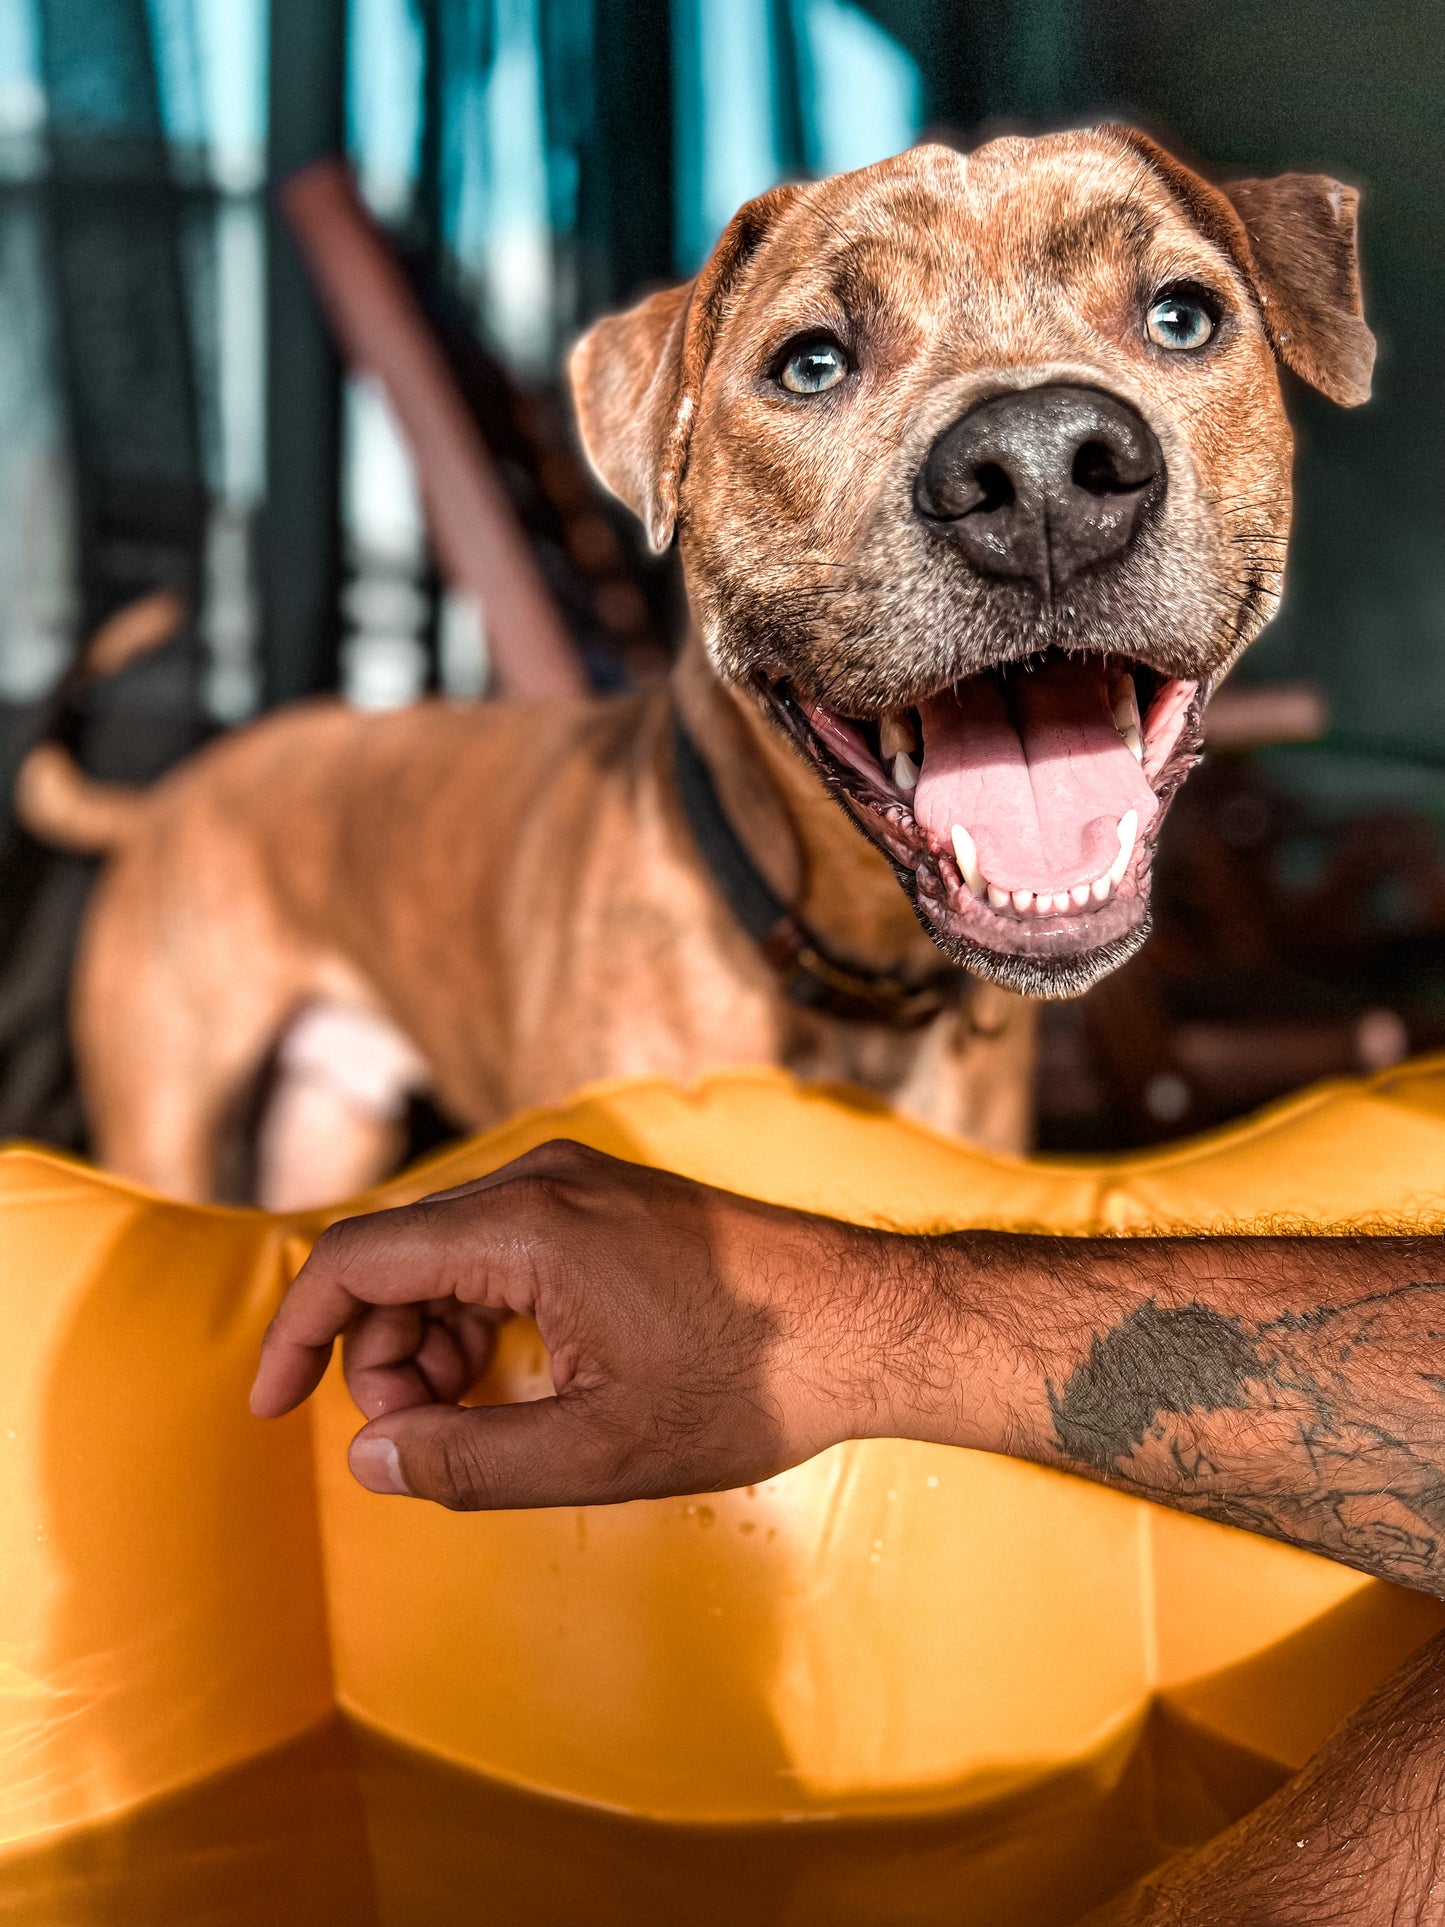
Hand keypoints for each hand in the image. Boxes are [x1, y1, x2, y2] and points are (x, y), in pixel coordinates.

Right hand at [249, 1141, 977, 1508]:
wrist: (870, 1325)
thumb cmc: (753, 1381)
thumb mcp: (602, 1450)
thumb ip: (470, 1462)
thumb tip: (372, 1460)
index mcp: (529, 1224)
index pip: (358, 1258)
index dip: (297, 1334)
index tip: (271, 1406)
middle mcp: (544, 1179)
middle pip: (401, 1258)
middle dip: (380, 1354)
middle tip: (423, 1439)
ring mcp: (580, 1182)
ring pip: (448, 1254)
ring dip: (432, 1340)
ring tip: (480, 1416)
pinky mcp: (607, 1201)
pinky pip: (502, 1247)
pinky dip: (482, 1314)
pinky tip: (520, 1376)